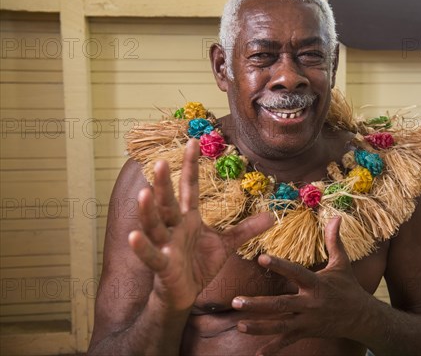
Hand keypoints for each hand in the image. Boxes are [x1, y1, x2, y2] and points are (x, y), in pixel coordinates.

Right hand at [128, 139, 272, 310]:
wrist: (184, 294)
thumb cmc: (200, 264)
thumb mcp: (226, 244)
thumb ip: (246, 229)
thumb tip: (272, 216)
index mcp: (189, 218)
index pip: (190, 188)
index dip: (190, 166)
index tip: (192, 142)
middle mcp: (174, 227)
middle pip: (168, 202)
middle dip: (163, 184)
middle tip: (159, 162)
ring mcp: (166, 245)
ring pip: (155, 225)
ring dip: (148, 210)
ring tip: (143, 193)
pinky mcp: (162, 265)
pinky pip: (152, 255)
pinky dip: (142, 247)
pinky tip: (134, 236)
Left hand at [231, 217, 369, 354]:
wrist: (362, 317)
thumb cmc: (349, 287)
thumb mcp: (342, 263)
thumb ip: (334, 241)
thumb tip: (336, 217)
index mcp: (316, 284)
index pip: (295, 272)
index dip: (279, 265)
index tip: (261, 258)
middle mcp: (310, 303)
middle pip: (281, 304)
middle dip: (258, 304)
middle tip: (236, 301)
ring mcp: (307, 320)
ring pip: (280, 325)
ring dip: (259, 327)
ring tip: (239, 325)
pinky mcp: (306, 332)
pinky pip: (287, 342)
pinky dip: (273, 348)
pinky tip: (257, 354)